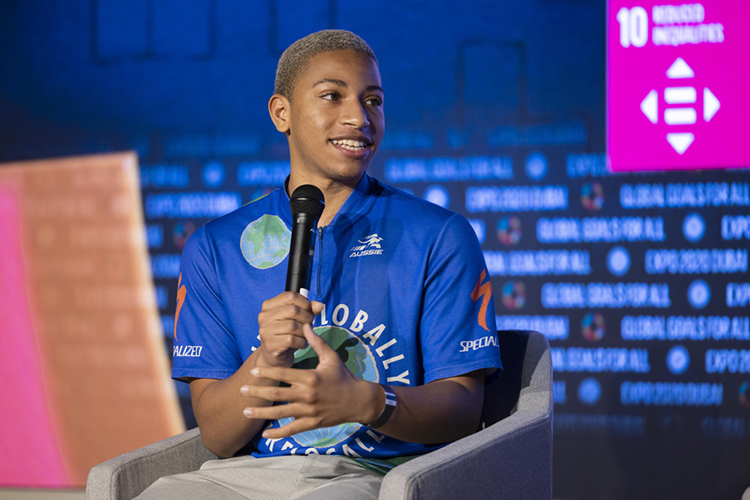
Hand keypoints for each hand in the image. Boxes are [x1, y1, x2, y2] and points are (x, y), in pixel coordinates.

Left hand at [240, 323, 380, 438]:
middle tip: (241, 390)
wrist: (358, 400)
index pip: (284, 375)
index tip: (252, 371)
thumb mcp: (331, 357)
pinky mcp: (312, 423)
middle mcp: (307, 395)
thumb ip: (317, 342)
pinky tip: (265, 434)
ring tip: (245, 411)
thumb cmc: (343, 376)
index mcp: (310, 377)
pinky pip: (293, 429)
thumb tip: (305, 325)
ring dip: (261, 413)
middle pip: (277, 395)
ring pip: (281, 413)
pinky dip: (279, 433)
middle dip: (258, 392)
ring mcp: (309, 411)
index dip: (267, 373)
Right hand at [257, 292, 323, 366]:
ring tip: (305, 335)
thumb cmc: (286, 334)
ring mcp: (265, 331)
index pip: (290, 296)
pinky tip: (302, 344)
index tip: (308, 311)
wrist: (275, 356)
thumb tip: (319, 305)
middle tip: (309, 325)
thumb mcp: (298, 319)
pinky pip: (291, 340)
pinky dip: (301, 342)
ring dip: (304, 332)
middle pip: (293, 310)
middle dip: (306, 318)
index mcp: (269, 306)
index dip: (305, 303)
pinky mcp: (270, 344)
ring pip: (293, 326)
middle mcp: (264, 316)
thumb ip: (309, 310)